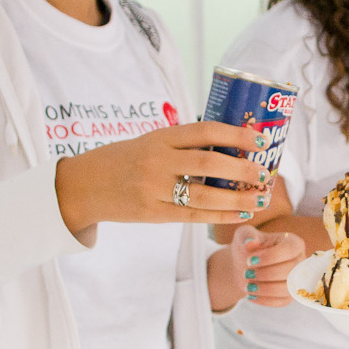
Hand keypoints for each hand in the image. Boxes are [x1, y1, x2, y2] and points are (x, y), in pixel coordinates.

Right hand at [56, 121, 274, 235]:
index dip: (236, 134)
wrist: (84, 185)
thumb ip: (184, 145)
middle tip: (264, 173)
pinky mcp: (151, 213)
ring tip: (260, 198)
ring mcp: (152, 189)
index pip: (204, 131)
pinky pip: (192, 216)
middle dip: (241, 169)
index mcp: (160, 137)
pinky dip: (220, 215)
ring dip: (237, 198)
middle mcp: (156, 161)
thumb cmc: (126, 160)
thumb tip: (234, 148)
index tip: (261, 139)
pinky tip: (241, 213)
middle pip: (207, 164)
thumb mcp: (151, 142)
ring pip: (203, 196)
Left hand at [226, 224, 306, 306]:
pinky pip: (282, 301)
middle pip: (290, 270)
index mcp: (293, 243)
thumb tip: (251, 241)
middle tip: (246, 273)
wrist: (243, 266)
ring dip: (265, 289)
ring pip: (287, 288)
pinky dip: (265, 300)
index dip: (270, 256)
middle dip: (265, 274)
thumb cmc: (246, 247)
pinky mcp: (290, 295)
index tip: (249, 260)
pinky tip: (250, 295)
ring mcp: (297, 280)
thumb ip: (246, 235)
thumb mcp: (243, 236)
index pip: (289, 249)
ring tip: (247, 286)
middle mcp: (300, 261)